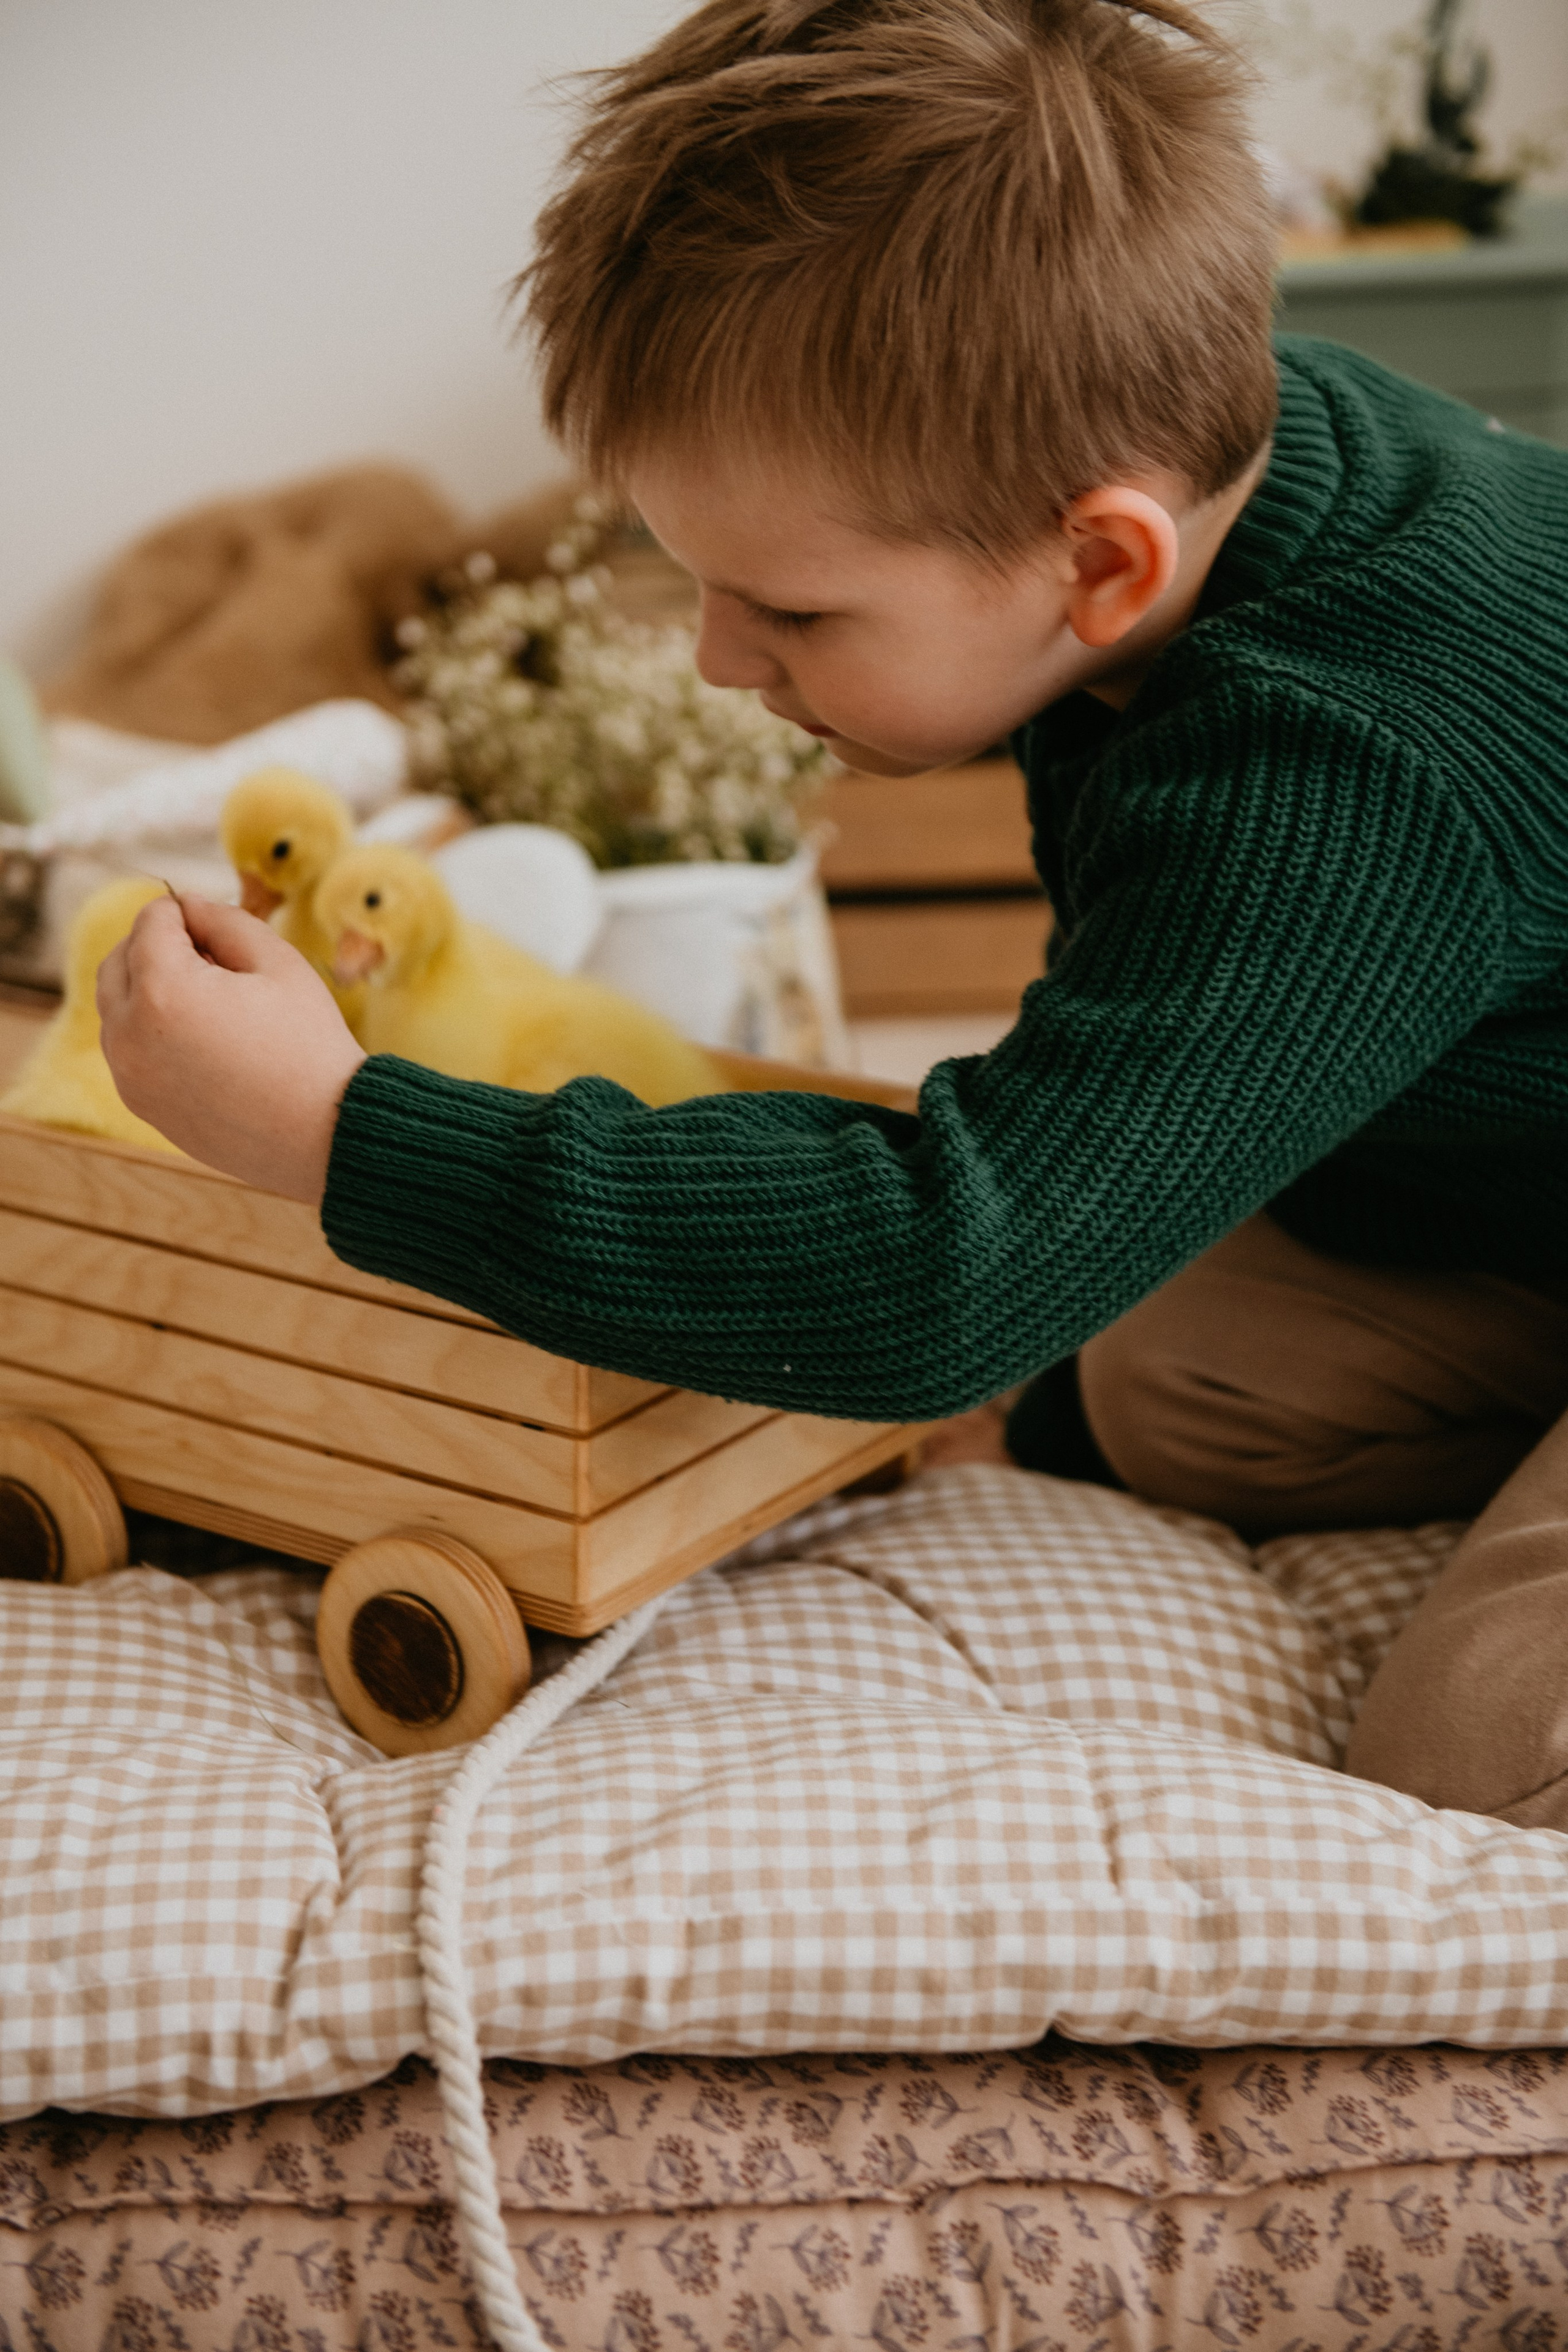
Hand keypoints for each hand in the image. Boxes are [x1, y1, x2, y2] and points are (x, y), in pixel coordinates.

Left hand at [98, 894, 365, 1202]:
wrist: (325, 1135)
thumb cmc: (310, 1046)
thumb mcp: (278, 963)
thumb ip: (224, 920)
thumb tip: (187, 904)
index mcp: (163, 992)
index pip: (150, 923)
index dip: (183, 911)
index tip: (214, 921)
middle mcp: (130, 1035)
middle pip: (118, 963)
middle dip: (154, 946)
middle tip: (207, 953)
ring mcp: (130, 1076)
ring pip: (116, 1009)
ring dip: (149, 989)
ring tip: (211, 1001)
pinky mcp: (142, 1105)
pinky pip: (129, 1051)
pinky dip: (152, 1032)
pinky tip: (206, 1041)